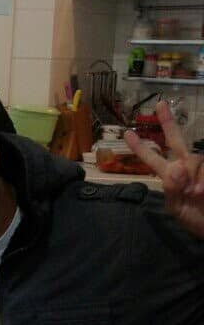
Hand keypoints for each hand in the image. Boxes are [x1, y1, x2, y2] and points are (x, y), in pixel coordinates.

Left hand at [125, 101, 203, 239]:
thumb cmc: (194, 219)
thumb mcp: (177, 209)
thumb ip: (173, 190)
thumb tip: (177, 169)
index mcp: (170, 176)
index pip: (152, 159)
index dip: (140, 148)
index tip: (127, 133)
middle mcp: (185, 167)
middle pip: (176, 141)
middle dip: (168, 123)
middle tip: (160, 105)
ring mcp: (200, 168)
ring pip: (195, 159)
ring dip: (195, 177)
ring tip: (197, 195)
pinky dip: (203, 180)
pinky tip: (202, 191)